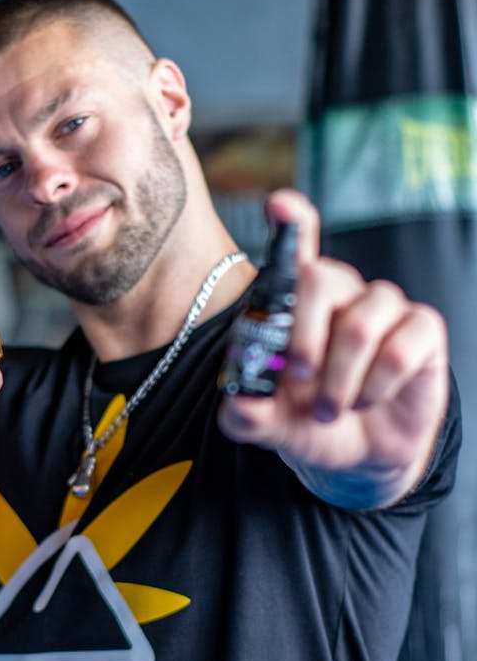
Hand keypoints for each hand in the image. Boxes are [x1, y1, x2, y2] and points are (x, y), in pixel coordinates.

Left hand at [217, 190, 449, 506]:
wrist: (361, 453)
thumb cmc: (312, 421)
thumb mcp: (271, 424)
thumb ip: (246, 414)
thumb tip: (239, 405)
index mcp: (298, 301)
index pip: (297, 244)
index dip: (292, 221)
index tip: (279, 206)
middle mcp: (341, 292)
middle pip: (321, 277)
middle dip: (303, 336)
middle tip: (298, 376)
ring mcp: (383, 307)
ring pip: (360, 322)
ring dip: (340, 378)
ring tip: (330, 410)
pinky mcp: (421, 330)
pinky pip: (400, 349)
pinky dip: (376, 387)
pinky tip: (367, 400)